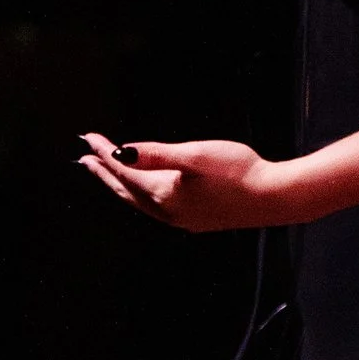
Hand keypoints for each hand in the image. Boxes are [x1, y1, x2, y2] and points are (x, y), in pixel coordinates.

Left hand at [77, 131, 294, 232]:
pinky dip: (141, 195)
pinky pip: (156, 208)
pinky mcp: (196, 220)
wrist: (273, 197)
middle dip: (104, 174)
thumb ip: (156, 154)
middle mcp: (168, 212)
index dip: (105, 154)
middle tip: (85, 159)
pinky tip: (147, 191)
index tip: (89, 139)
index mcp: (164, 195)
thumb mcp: (195, 156)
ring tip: (108, 174)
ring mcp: (182, 219)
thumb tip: (122, 151)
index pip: (125, 171)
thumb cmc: (239, 172)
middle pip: (125, 191)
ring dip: (121, 186)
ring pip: (139, 202)